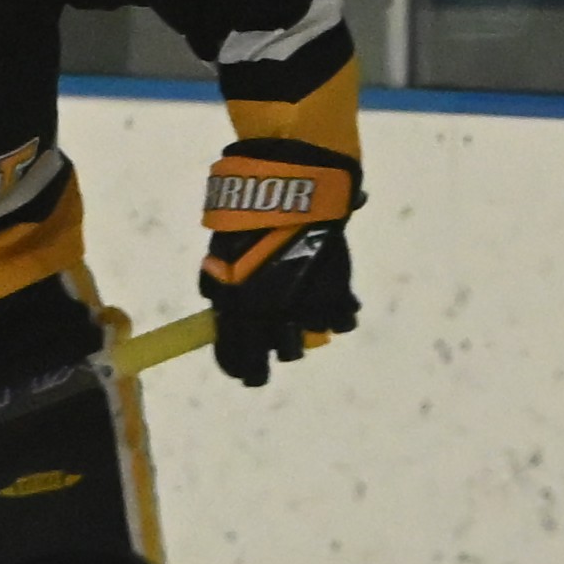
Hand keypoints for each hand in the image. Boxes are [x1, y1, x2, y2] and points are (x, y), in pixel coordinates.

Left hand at [200, 143, 364, 385]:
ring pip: (312, 339)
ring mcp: (307, 311)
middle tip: (284, 331)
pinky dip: (340, 311)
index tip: (248, 370)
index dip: (244, 369)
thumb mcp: (222, 253)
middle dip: (281, 346)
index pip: (238, 360)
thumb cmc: (248, 219)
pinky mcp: (336, 299)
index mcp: (239, 312)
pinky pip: (343, 321)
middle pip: (282, 355)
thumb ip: (222, 285)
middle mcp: (272, 320)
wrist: (291, 194)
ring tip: (308, 306)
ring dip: (309, 327)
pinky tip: (333, 297)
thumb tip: (219, 302)